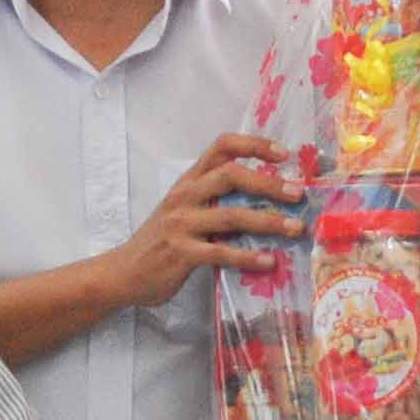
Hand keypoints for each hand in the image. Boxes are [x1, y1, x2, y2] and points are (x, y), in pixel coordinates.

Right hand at [109, 133, 304, 309]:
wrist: (122, 274)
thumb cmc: (161, 242)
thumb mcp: (184, 211)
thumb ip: (216, 201)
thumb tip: (267, 200)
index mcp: (188, 181)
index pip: (221, 147)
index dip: (254, 145)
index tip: (284, 154)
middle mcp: (184, 196)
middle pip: (230, 175)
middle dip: (268, 182)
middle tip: (298, 193)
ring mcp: (181, 224)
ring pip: (231, 215)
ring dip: (268, 221)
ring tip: (295, 228)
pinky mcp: (180, 253)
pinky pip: (220, 252)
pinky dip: (247, 257)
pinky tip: (269, 261)